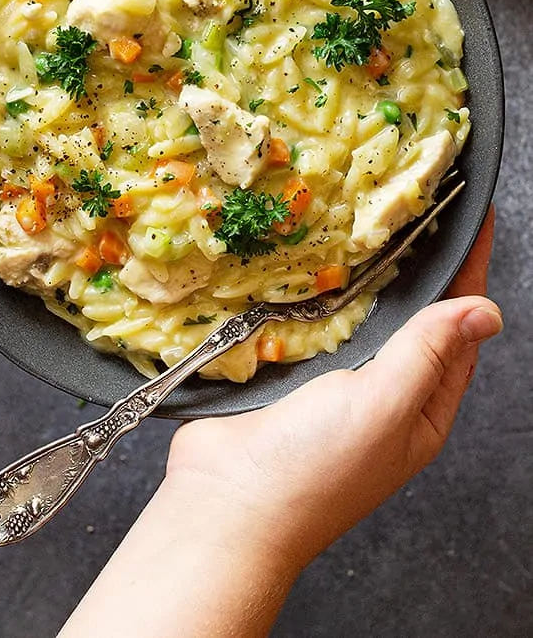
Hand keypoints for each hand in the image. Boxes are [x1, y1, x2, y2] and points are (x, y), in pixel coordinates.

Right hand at [166, 208, 499, 568]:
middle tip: (418, 209)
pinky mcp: (288, 373)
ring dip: (366, 276)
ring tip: (370, 223)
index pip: (458, 333)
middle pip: (413, 322)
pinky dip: (316, 292)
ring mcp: (332, 385)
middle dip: (420, 269)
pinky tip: (311, 260)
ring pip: (361, 319)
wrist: (224, 502)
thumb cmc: (313, 469)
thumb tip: (486, 311)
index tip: (473, 222)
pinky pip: (312, 324)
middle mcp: (381, 397)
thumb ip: (427, 353)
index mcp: (419, 411)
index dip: (468, 277)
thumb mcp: (385, 407)